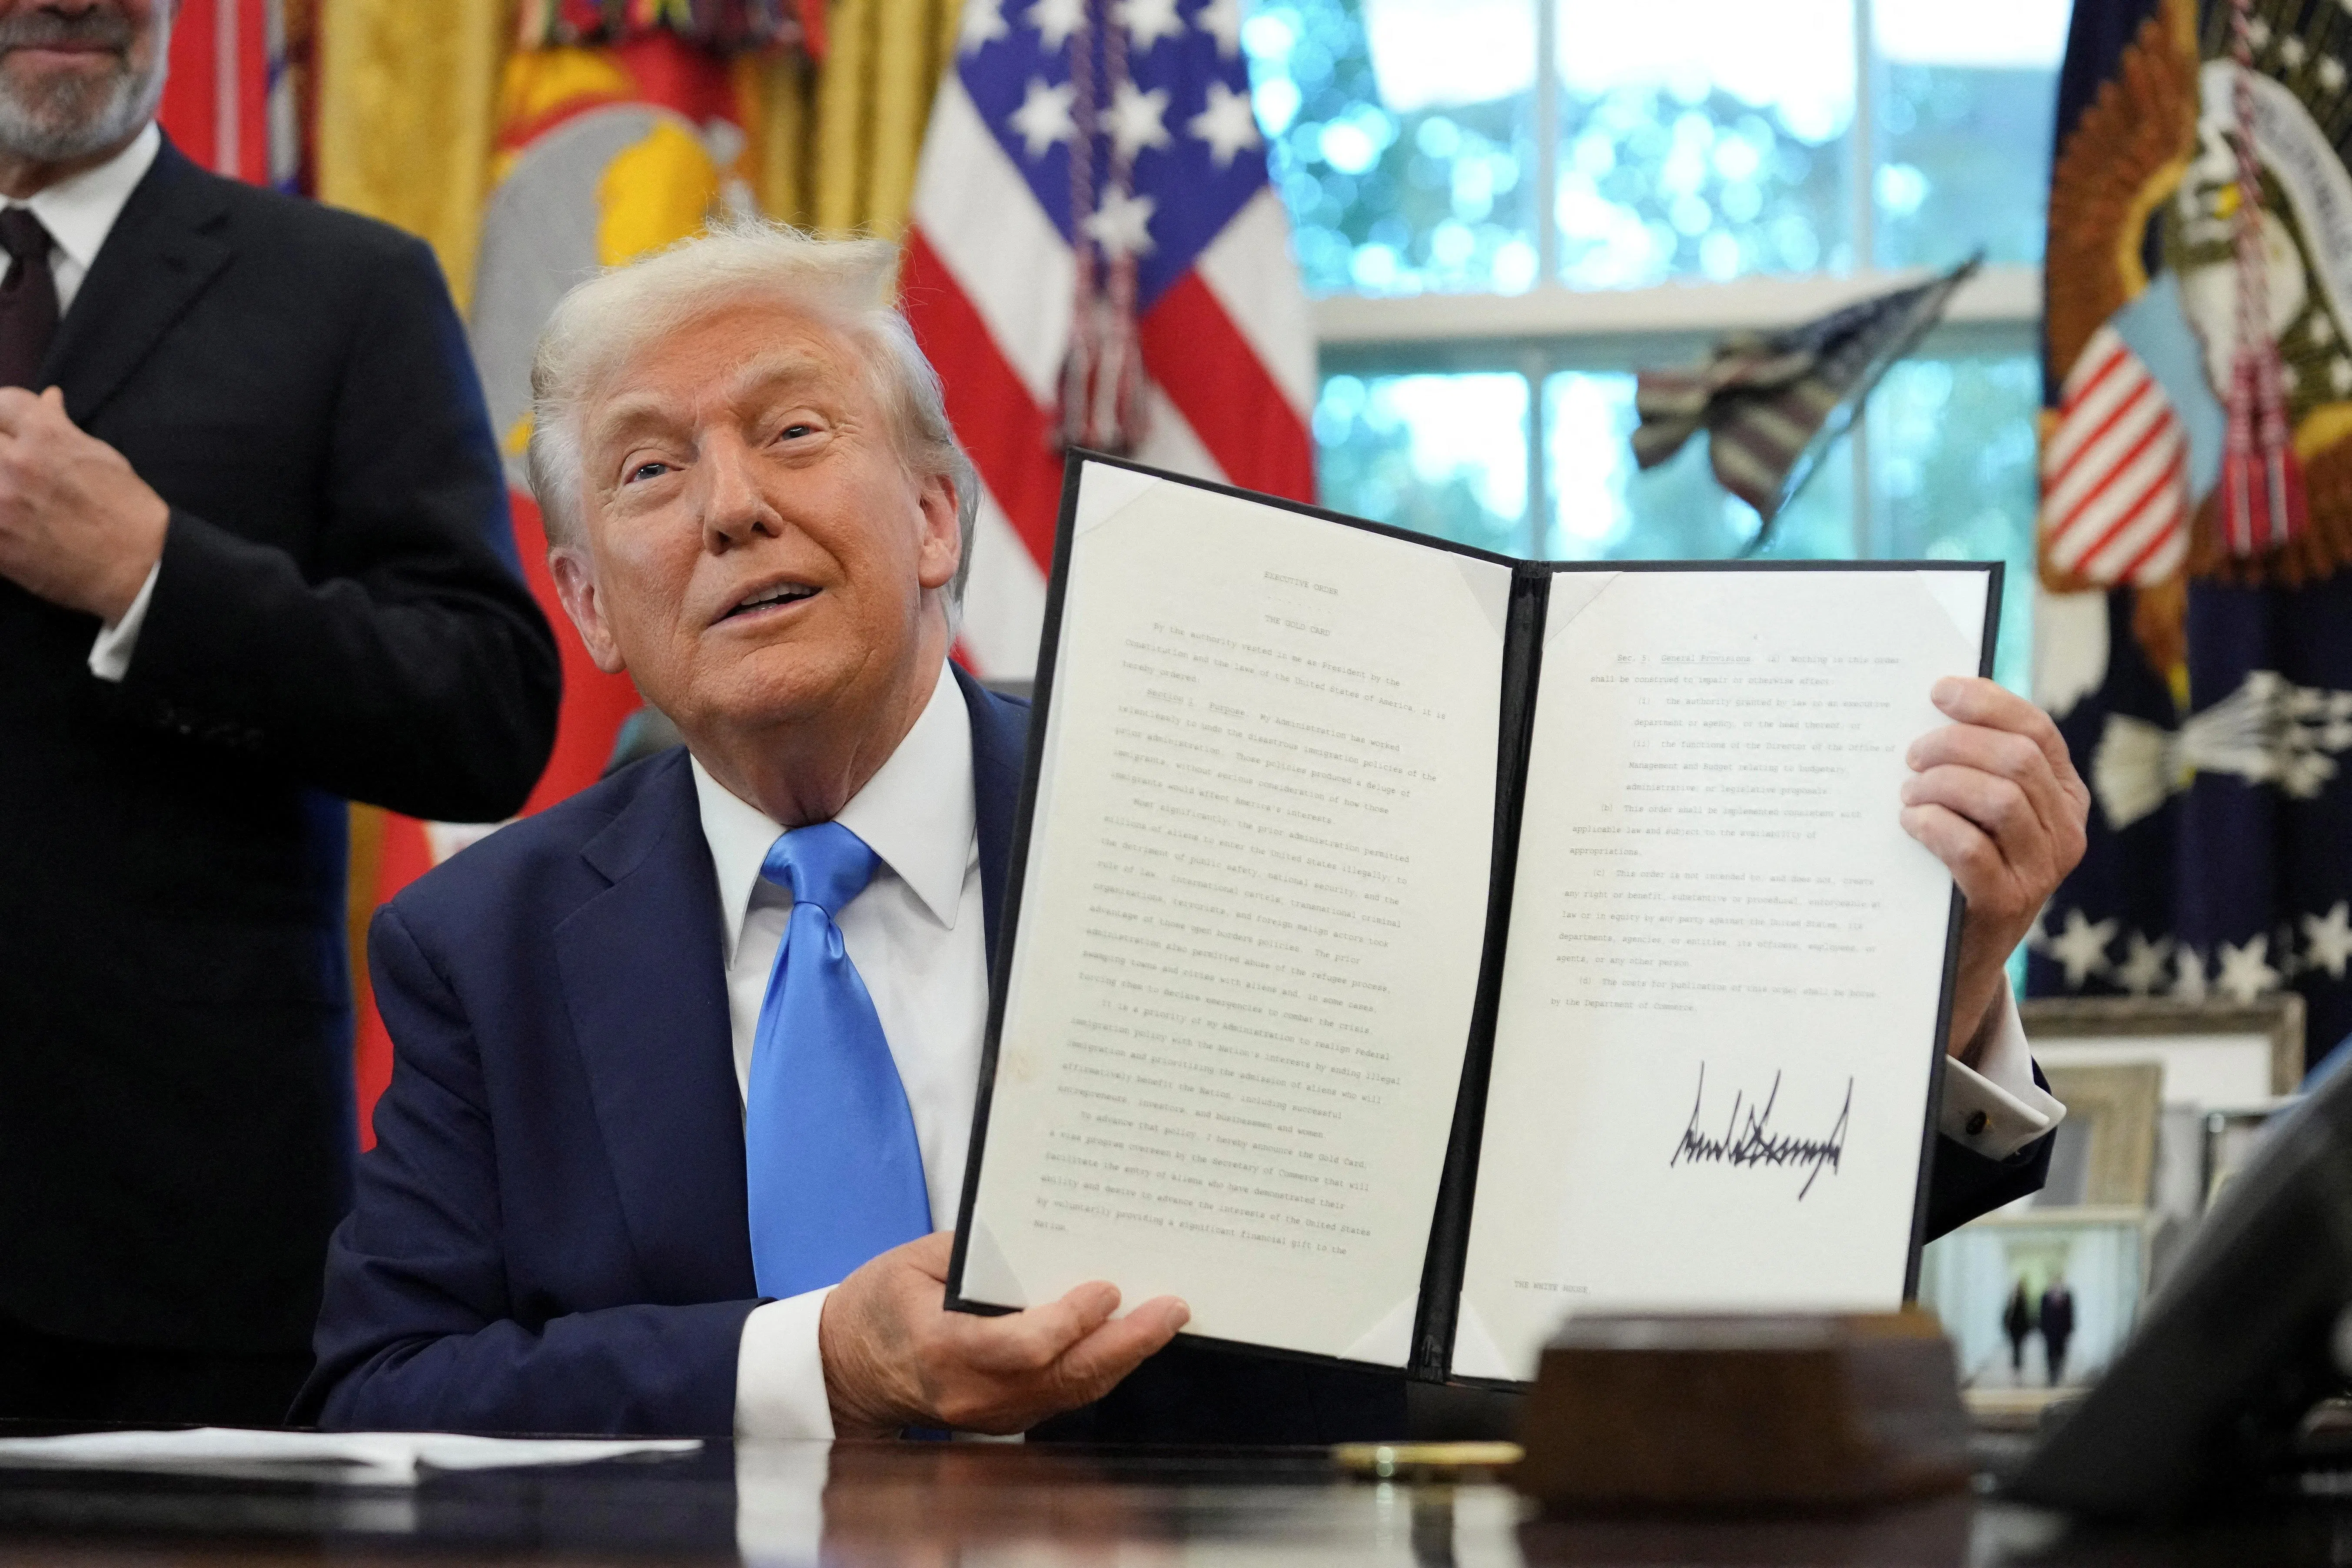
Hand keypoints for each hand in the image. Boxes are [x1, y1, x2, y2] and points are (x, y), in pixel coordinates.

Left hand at [0, 386, 168, 621]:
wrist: (137, 569)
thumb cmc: (128, 511)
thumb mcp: (103, 457)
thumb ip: (62, 427)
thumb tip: (48, 399)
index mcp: (47, 437)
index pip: (4, 401)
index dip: (8, 412)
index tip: (13, 426)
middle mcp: (15, 463)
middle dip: (0, 443)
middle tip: (12, 460)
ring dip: (0, 480)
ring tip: (13, 491)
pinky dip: (0, 516)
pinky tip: (11, 519)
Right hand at [817, 1232, 1187, 1436]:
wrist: (847, 1366)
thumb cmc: (880, 1301)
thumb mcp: (915, 1259)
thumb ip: (976, 1254)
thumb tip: (1042, 1236)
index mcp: (943, 1347)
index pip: (1021, 1348)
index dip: (1069, 1322)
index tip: (1105, 1289)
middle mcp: (971, 1392)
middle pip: (1063, 1377)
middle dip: (1125, 1343)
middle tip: (1171, 1309)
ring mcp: (990, 1414)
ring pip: (1072, 1391)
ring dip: (1123, 1356)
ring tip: (1165, 1319)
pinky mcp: (1003, 1419)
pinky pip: (1062, 1396)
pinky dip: (1099, 1368)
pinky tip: (1127, 1340)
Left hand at [1899, 677, 2088, 1063]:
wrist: (1962, 953)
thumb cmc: (1961, 865)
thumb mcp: (1981, 811)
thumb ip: (1976, 766)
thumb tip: (1932, 708)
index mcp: (2065, 796)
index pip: (2035, 731)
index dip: (1987, 704)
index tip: (1939, 690)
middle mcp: (2066, 830)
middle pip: (2016, 760)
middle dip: (1956, 745)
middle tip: (1912, 756)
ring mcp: (2043, 869)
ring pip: (1999, 799)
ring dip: (1942, 786)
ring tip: (1908, 793)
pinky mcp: (2009, 903)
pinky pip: (1972, 848)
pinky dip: (1934, 826)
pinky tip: (1911, 822)